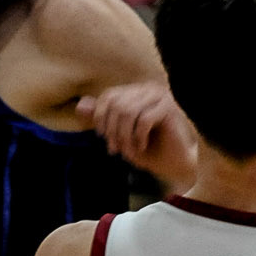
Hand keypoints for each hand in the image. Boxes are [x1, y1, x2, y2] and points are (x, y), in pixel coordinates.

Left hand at [77, 82, 196, 185]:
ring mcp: (159, 96)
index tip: (104, 139)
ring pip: (128, 111)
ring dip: (124, 136)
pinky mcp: (169, 108)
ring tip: (129, 151)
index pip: (109, 96)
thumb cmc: (149, 151)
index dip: (101, 117)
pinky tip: (142, 147)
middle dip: (112, 130)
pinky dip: (138, 137)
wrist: (176, 166)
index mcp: (135, 92)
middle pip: (116, 103)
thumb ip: (101, 120)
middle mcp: (147, 89)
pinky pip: (144, 120)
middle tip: (115, 149)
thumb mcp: (119, 136)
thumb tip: (80, 105)